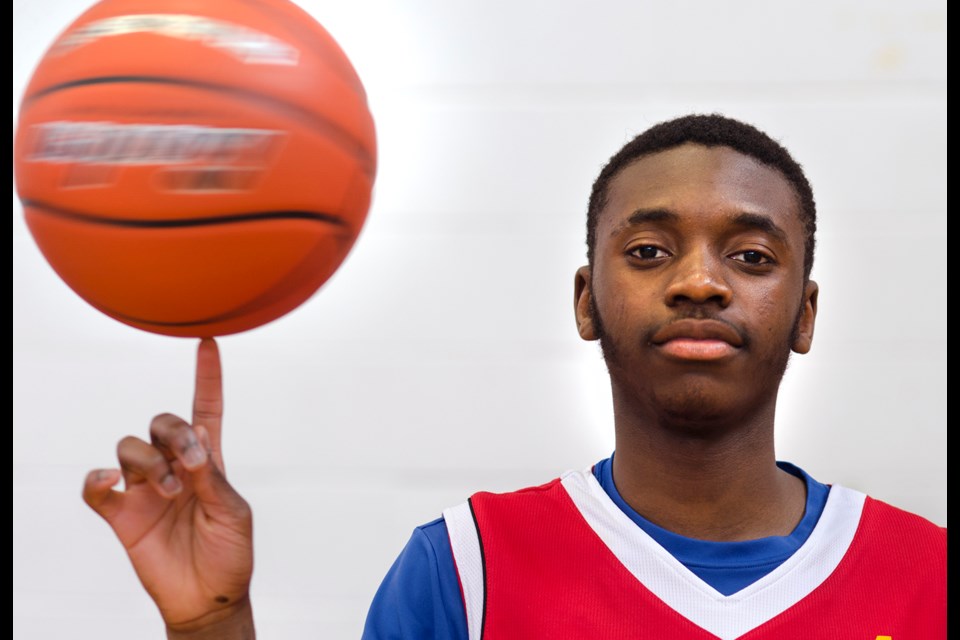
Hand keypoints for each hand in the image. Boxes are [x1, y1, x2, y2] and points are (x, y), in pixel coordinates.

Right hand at [83, 338, 254, 635]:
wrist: (209, 597)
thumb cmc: (230, 553)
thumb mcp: (232, 513)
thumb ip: (212, 476)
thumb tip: (196, 439)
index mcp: (209, 460)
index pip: (207, 408)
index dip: (207, 376)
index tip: (208, 341)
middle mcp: (174, 466)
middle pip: (162, 421)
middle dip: (173, 433)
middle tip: (188, 467)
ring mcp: (145, 488)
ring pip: (129, 446)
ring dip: (149, 463)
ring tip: (169, 492)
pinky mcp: (121, 514)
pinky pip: (95, 487)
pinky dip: (97, 480)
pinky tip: (110, 483)